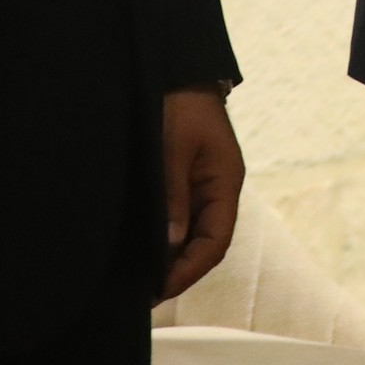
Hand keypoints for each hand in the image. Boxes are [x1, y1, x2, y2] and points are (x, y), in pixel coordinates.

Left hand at [159, 83, 245, 300]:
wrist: (176, 70)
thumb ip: (172, 195)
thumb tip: (170, 245)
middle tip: (144, 295)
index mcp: (224, 182)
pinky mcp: (185, 182)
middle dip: (179, 272)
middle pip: (206, 244)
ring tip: (140, 281)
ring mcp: (203, 187)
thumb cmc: (178, 104)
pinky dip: (166, 241)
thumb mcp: (173, 148)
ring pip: (193, 236)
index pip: (216, 240)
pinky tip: (144, 252)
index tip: (159, 289)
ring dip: (172, 259)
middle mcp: (218, 190)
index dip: (189, 269)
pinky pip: (181, 221)